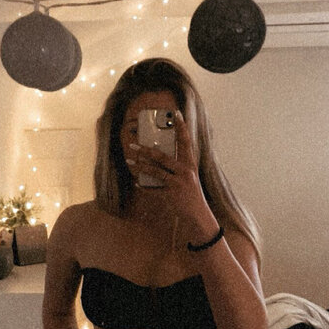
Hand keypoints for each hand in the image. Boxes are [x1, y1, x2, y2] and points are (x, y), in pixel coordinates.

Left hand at [128, 109, 214, 227]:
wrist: (198, 215)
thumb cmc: (192, 193)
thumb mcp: (189, 176)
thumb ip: (178, 165)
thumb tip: (158, 153)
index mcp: (191, 164)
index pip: (186, 142)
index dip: (182, 127)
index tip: (176, 114)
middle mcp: (186, 172)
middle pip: (163, 157)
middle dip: (146, 150)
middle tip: (133, 144)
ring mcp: (178, 184)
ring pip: (155, 172)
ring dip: (140, 166)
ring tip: (129, 160)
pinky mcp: (171, 195)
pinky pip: (153, 189)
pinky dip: (144, 187)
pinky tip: (136, 183)